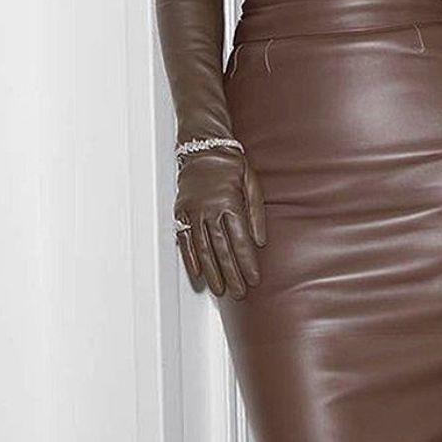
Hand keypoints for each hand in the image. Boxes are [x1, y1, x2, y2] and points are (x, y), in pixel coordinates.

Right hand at [174, 150, 266, 297]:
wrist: (202, 148)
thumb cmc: (231, 165)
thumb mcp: (252, 182)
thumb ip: (256, 212)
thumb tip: (260, 242)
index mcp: (230, 202)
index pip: (240, 241)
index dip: (247, 263)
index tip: (254, 279)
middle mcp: (209, 209)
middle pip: (222, 249)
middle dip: (232, 274)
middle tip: (239, 293)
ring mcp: (193, 211)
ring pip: (203, 248)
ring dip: (212, 272)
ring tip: (220, 290)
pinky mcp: (181, 212)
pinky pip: (185, 240)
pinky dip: (191, 258)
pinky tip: (198, 273)